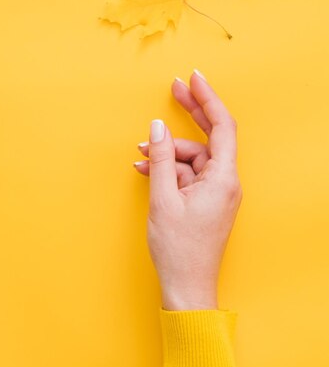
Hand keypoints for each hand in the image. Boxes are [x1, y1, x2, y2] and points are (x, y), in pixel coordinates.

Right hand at [133, 70, 241, 310]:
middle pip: (210, 136)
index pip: (222, 126)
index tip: (194, 79)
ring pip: (192, 158)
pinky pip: (187, 175)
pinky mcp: (206, 200)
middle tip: (173, 88)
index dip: (208, 98)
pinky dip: (168, 170)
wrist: (187, 287)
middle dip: (190, 113)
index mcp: (223, 178)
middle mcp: (225, 182)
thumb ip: (160, 158)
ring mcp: (216, 191)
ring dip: (166, 153)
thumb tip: (157, 127)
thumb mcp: (163, 198)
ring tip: (140, 157)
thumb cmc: (178, 249)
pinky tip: (146, 171)